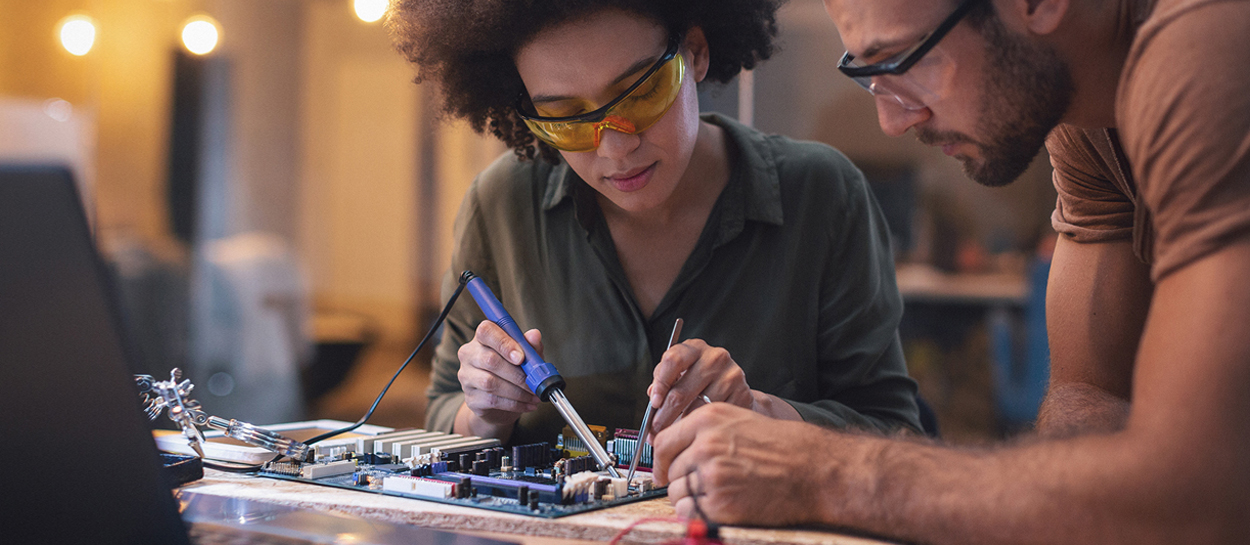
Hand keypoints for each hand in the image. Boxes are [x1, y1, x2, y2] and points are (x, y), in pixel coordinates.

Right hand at [456, 320, 543, 428]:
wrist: (501, 405)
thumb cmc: (513, 372)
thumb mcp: (526, 357)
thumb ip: (530, 346)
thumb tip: (534, 335)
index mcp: (482, 338)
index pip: (486, 331)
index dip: (504, 343)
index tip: (521, 357)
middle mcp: (469, 355)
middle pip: (490, 360)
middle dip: (517, 373)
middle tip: (535, 382)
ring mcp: (466, 377)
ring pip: (490, 383)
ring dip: (517, 391)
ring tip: (534, 394)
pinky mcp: (470, 398)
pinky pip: (492, 400)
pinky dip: (514, 403)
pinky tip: (528, 404)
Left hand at [647, 339, 753, 432]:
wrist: (737, 391)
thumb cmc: (702, 384)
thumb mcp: (682, 375)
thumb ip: (666, 382)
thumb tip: (653, 396)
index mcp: (695, 349)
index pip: (672, 360)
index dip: (660, 384)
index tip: (654, 403)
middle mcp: (715, 357)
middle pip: (681, 391)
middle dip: (664, 416)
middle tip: (655, 431)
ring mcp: (731, 375)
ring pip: (697, 409)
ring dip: (681, 427)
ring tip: (674, 435)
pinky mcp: (743, 394)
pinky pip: (715, 418)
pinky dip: (703, 430)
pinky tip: (698, 432)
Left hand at [652, 403, 852, 525]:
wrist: (811, 469)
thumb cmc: (780, 446)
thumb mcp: (738, 421)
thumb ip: (703, 432)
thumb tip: (673, 450)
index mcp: (707, 420)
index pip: (662, 442)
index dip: (660, 461)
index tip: (663, 471)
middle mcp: (705, 445)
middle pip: (669, 470)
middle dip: (680, 481)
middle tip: (701, 486)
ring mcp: (711, 475)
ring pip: (676, 493)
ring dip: (689, 499)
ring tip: (716, 495)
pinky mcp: (719, 503)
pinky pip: (688, 513)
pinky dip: (696, 515)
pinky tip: (718, 507)